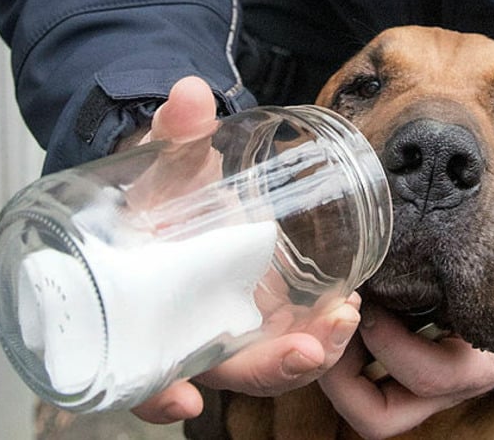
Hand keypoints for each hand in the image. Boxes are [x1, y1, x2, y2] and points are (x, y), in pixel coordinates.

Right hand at [124, 77, 362, 423]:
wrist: (184, 187)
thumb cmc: (162, 187)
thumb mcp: (165, 160)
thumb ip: (175, 132)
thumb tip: (189, 93)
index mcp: (148, 311)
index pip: (144, 372)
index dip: (157, 396)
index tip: (185, 401)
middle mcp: (194, 330)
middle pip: (228, 374)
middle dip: (271, 368)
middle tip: (309, 347)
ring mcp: (237, 323)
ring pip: (273, 362)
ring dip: (313, 352)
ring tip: (347, 315)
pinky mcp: (271, 307)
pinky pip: (298, 333)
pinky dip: (324, 330)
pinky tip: (349, 306)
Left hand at [317, 224, 493, 439]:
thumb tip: (480, 231)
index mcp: (478, 365)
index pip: (425, 374)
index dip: (388, 341)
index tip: (368, 297)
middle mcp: (447, 387)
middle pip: (379, 416)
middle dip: (341, 380)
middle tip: (327, 324)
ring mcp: (426, 384)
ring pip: (367, 408)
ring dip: (337, 371)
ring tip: (327, 317)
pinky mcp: (412, 370)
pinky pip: (369, 384)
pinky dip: (346, 357)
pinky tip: (342, 312)